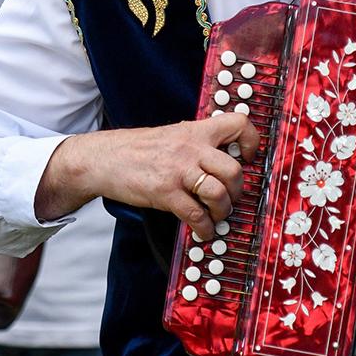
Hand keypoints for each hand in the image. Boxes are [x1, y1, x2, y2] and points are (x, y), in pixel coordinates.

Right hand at [37, 113, 260, 239]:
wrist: (103, 158)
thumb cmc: (137, 149)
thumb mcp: (172, 135)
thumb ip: (196, 144)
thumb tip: (220, 162)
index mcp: (195, 131)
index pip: (239, 124)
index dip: (252, 142)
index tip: (248, 158)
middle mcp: (191, 148)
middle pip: (234, 170)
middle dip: (237, 191)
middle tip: (230, 198)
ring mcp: (179, 171)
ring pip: (219, 194)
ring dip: (223, 211)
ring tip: (216, 216)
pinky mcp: (165, 193)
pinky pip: (197, 215)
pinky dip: (205, 228)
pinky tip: (202, 231)